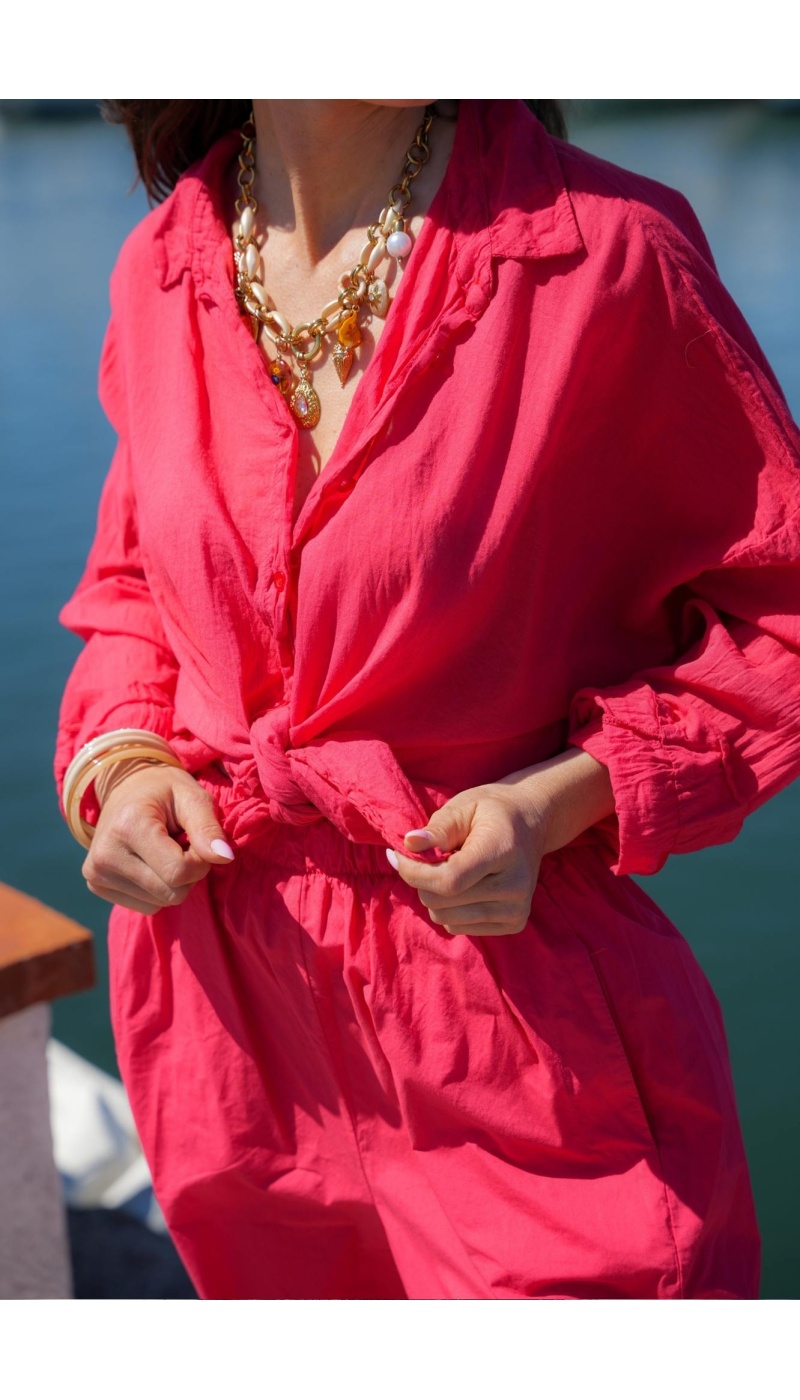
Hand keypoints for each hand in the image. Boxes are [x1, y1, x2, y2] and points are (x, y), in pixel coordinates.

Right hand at [81, 764, 234, 914]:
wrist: (124, 788)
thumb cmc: (164, 791)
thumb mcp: (192, 797)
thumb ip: (208, 827)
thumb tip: (225, 857)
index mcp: (129, 826)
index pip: (179, 871)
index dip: (200, 861)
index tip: (196, 841)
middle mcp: (106, 854)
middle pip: (171, 893)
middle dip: (188, 874)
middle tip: (181, 845)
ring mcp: (96, 874)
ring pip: (161, 904)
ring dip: (173, 882)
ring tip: (163, 850)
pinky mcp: (95, 886)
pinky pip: (147, 907)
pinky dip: (157, 889)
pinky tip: (149, 862)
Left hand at [387, 782, 548, 936]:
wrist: (531, 822)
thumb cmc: (490, 811)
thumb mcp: (463, 807)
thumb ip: (438, 828)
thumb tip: (409, 844)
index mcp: (503, 851)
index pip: (449, 879)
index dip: (414, 873)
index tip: (396, 856)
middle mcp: (515, 886)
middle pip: (442, 901)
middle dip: (421, 880)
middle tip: (426, 858)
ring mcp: (517, 909)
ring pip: (445, 918)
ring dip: (434, 896)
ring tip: (450, 869)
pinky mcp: (514, 924)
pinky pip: (458, 927)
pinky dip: (449, 908)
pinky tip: (465, 885)